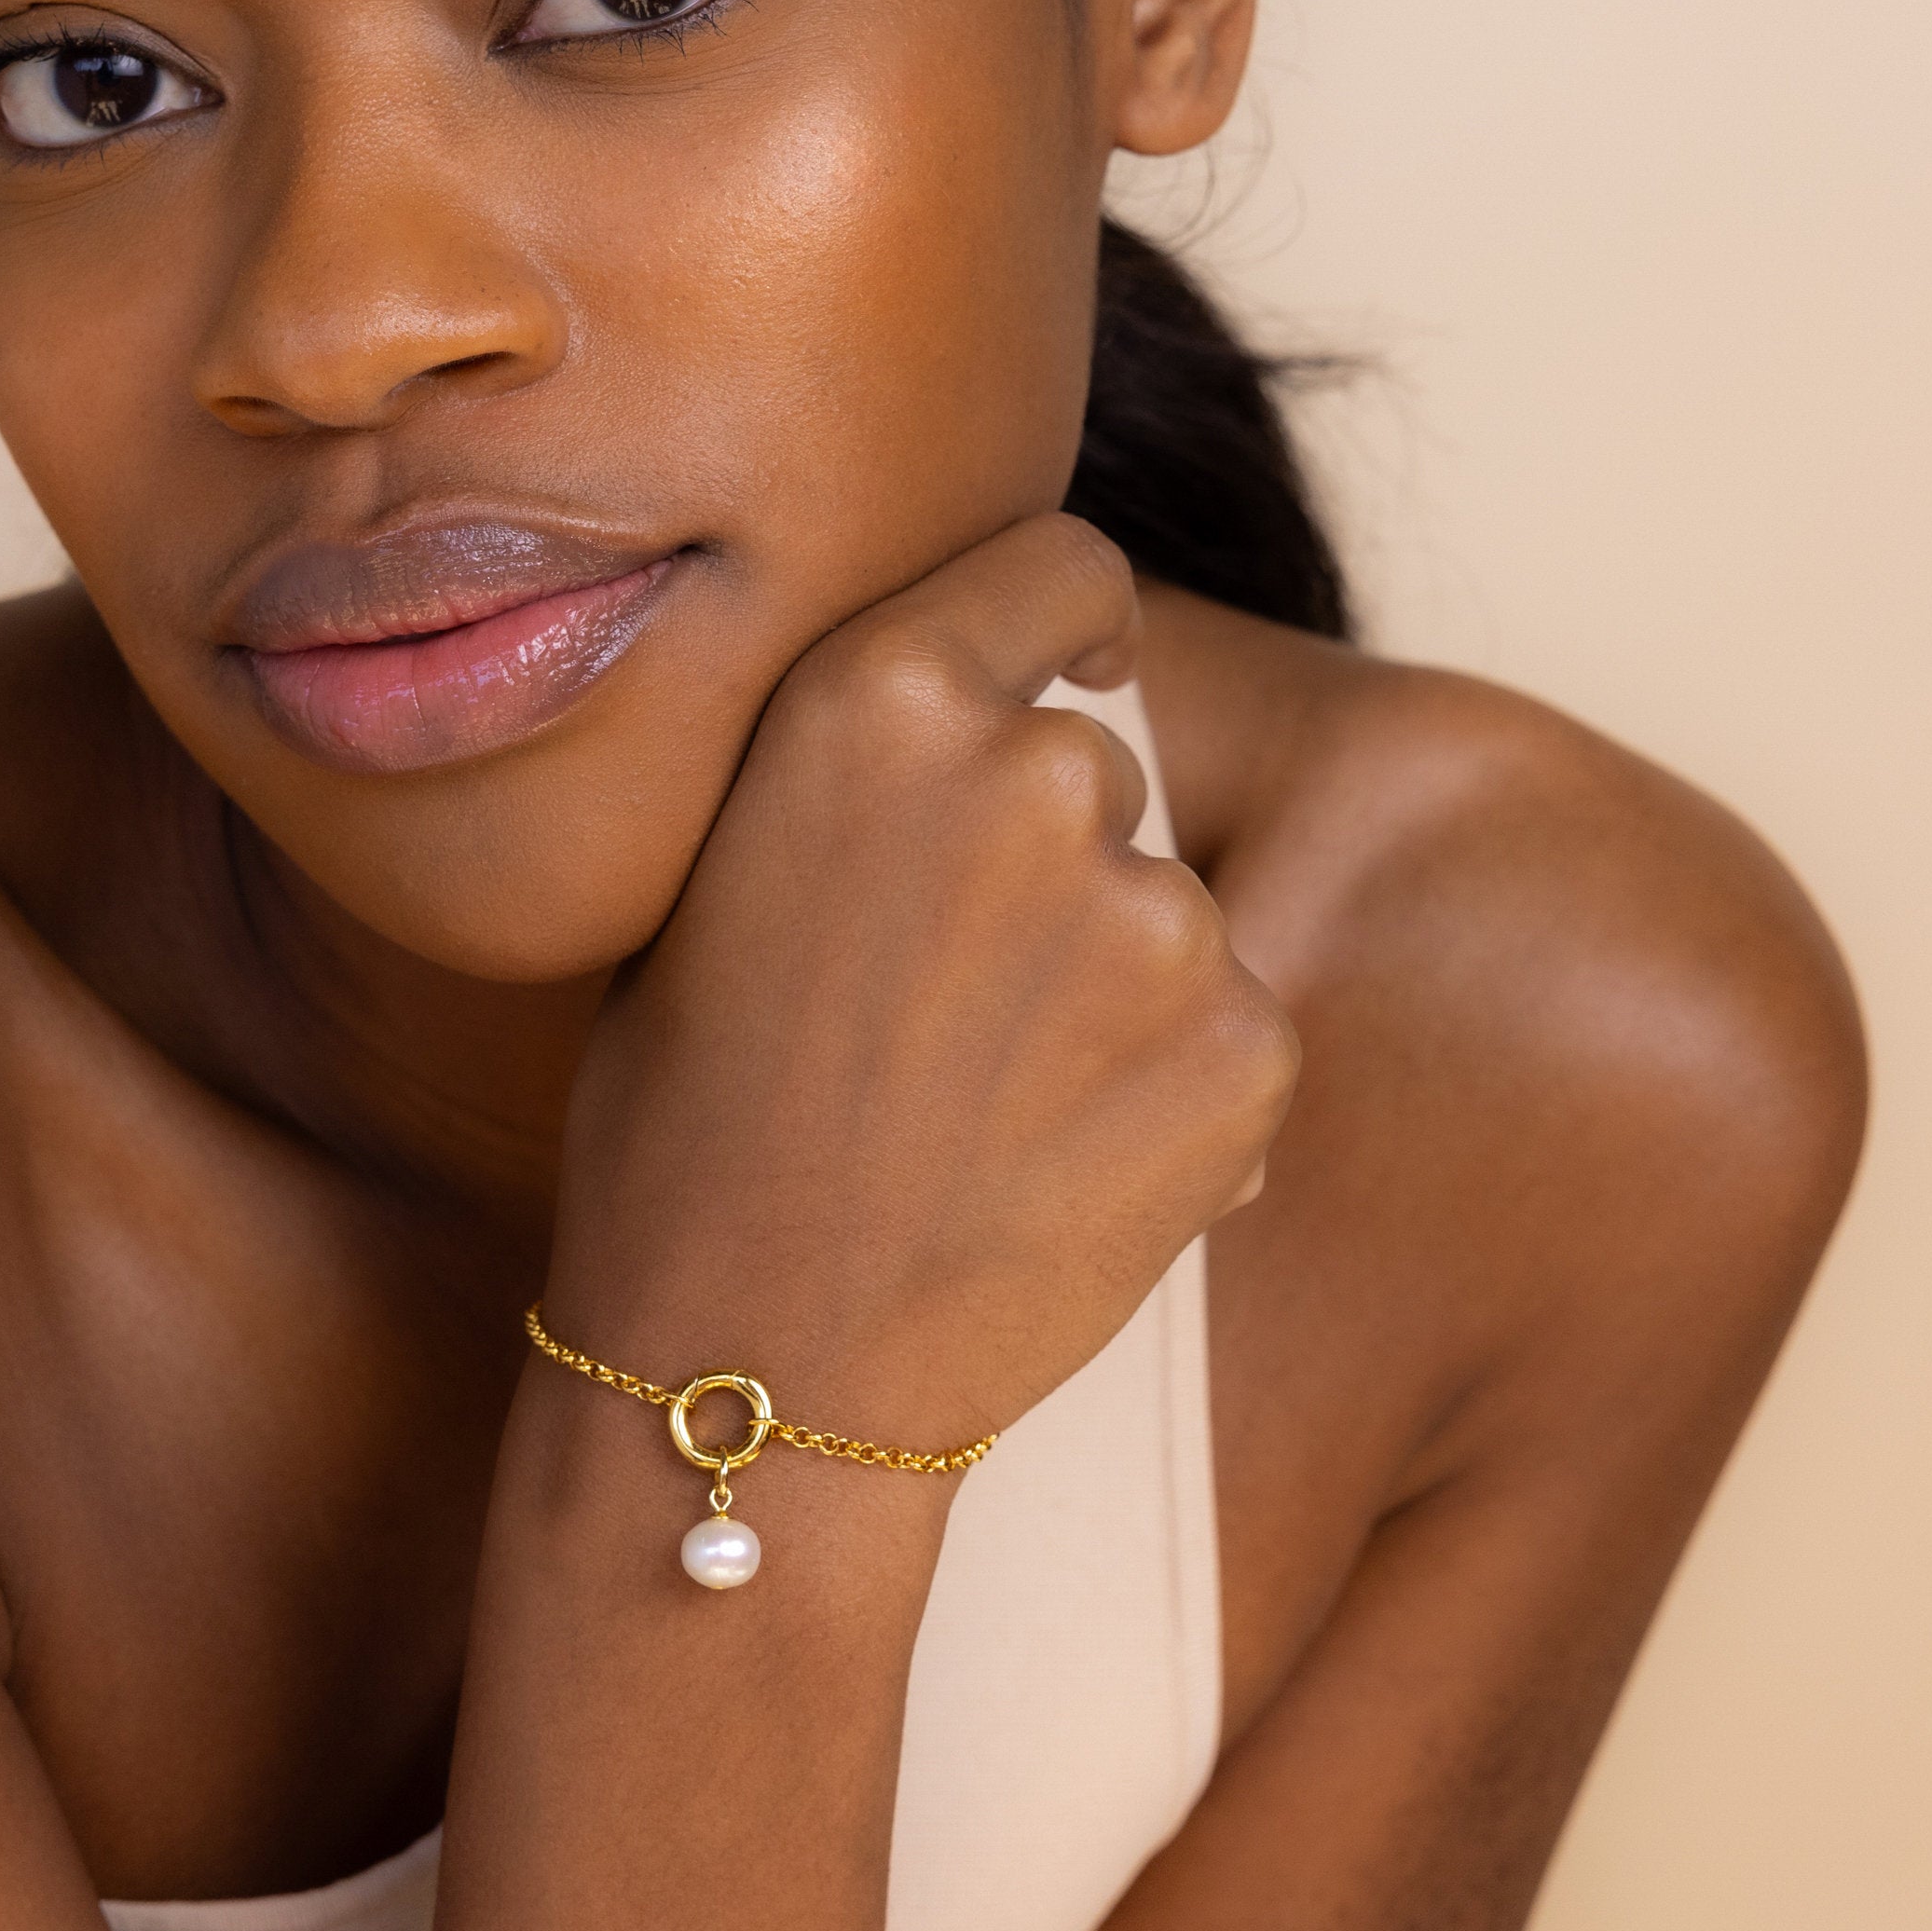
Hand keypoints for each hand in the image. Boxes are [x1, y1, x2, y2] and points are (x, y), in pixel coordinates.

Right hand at [545, 514, 1295, 1450]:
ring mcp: (1158, 917)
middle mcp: (1040, 774)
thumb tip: (960, 731)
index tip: (1065, 675)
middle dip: (1045, 860)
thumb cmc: (685, 1131)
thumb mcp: (710, 887)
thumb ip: (852, 778)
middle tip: (940, 1004)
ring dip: (1106, 988)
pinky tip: (1052, 1175)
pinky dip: (1172, 1096)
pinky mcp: (1246, 1050)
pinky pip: (1231, 1033)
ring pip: (1164, 911)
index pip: (1061, 566)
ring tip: (983, 1113)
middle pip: (1098, 766)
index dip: (1060, 626)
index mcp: (881, 700)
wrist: (747, 1364)